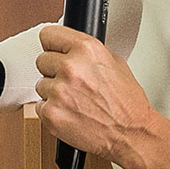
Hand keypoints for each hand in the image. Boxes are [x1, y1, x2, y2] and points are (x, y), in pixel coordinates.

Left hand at [34, 24, 158, 167]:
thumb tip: (68, 45)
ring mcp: (59, 91)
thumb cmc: (126, 102)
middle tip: (73, 83)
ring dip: (53, 92)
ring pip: (41, 84)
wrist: (130, 133)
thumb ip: (86, 51)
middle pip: (42, 60)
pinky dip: (53, 111)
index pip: (48, 34)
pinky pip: (40, 106)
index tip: (55, 51)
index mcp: (87, 50)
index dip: (53, 45)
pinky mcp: (51, 113)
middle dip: (54, 71)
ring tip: (75, 100)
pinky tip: (71, 112)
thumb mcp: (114, 62)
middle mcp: (71, 68)